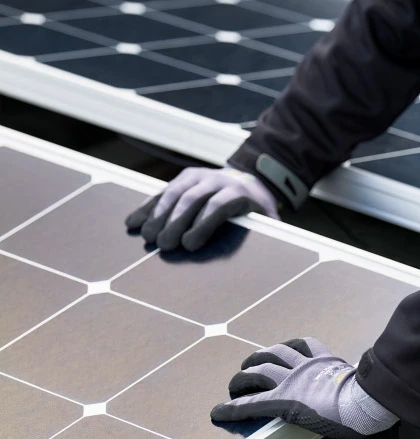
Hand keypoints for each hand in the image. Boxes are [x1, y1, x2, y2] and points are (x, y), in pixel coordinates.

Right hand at [125, 167, 278, 251]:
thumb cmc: (256, 210)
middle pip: (193, 199)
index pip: (219, 205)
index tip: (189, 245)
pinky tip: (132, 222)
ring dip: (157, 215)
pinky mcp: (183, 178)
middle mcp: (217, 180)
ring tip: (147, 237)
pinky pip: (162, 191)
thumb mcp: (268, 220)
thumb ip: (266, 235)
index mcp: (239, 192)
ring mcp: (198, 176)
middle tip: (164, 246)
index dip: (203, 224)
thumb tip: (266, 262)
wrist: (250, 179)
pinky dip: (146, 206)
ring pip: (174, 192)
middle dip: (176, 222)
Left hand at [210, 338, 397, 438]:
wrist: (365, 403)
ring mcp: (292, 383)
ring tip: (233, 385)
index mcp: (324, 361)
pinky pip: (251, 403)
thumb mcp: (367, 379)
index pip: (302, 345)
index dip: (287, 347)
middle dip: (257, 359)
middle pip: (273, 354)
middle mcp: (304, 367)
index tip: (280, 351)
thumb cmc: (372, 396)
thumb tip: (380, 379)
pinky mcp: (282, 402)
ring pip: (258, 373)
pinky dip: (232, 408)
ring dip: (241, 379)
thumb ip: (362, 376)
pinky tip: (218, 411)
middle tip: (249, 368)